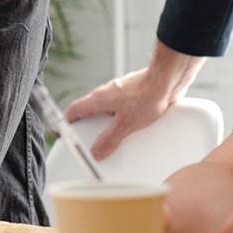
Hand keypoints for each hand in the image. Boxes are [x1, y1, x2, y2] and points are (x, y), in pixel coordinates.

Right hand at [63, 42, 204, 159]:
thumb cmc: (146, 96)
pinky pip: (120, 109)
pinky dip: (120, 120)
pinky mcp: (131, 94)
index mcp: (98, 100)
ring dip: (106, 125)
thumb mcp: (125, 124)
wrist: (167, 80)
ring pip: (105, 111)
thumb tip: (96, 152)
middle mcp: (105, 94)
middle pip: (89, 112)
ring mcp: (118, 93)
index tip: (65, 137)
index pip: (73, 111)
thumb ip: (109, 139)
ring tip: (114, 141)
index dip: (66, 124)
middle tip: (91, 145)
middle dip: (88, 129)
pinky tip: (132, 130)